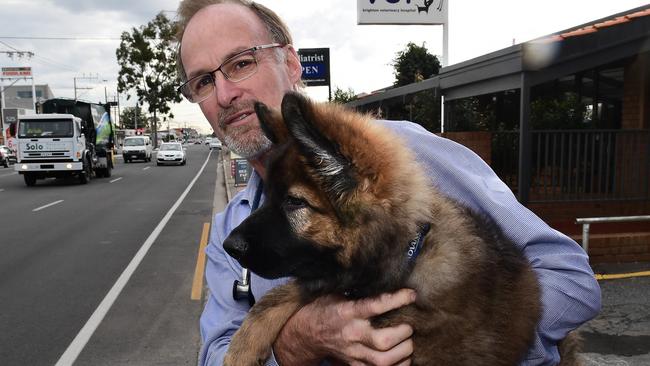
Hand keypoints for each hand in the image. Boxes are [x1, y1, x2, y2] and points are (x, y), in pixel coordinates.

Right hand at [273, 288, 415, 365]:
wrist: (306, 333)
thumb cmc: (324, 309)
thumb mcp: (337, 294)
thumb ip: (358, 291)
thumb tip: (383, 276)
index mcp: (347, 312)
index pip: (375, 306)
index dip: (397, 300)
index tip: (411, 295)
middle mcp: (352, 334)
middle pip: (384, 341)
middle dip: (403, 333)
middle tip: (409, 325)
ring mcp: (353, 353)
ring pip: (384, 360)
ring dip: (403, 352)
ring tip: (408, 343)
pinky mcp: (354, 365)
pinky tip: (403, 358)